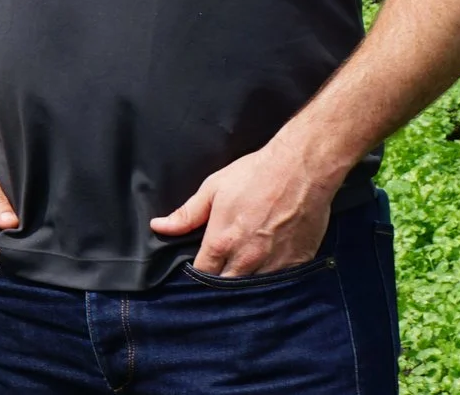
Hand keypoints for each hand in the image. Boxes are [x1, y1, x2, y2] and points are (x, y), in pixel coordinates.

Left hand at [148, 141, 333, 277]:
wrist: (301, 169)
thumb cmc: (254, 175)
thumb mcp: (213, 189)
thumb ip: (187, 214)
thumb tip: (158, 227)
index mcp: (221, 242)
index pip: (202, 274)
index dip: (199, 274)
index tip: (201, 268)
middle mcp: (246, 259)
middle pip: (226, 287)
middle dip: (221, 283)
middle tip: (221, 273)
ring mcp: (274, 264)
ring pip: (253, 290)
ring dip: (246, 286)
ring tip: (245, 273)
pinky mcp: (297, 264)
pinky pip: (281, 284)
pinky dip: (273, 282)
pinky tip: (270, 271)